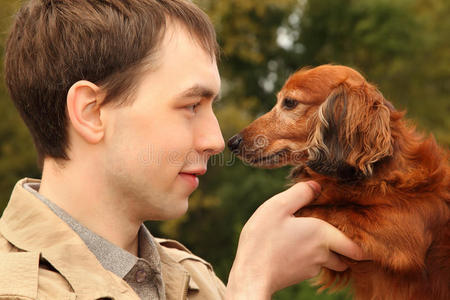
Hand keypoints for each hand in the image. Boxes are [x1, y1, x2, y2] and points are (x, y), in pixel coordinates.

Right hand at [226, 181, 364, 299]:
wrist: (250, 274)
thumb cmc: (263, 239)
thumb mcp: (278, 206)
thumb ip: (300, 193)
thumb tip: (317, 186)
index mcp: (323, 234)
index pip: (357, 248)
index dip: (364, 245)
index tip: (365, 236)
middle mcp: (323, 254)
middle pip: (345, 256)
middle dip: (345, 248)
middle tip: (338, 234)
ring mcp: (311, 268)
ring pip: (329, 262)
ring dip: (327, 254)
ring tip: (311, 240)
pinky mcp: (299, 276)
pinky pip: (312, 266)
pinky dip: (309, 258)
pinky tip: (292, 248)